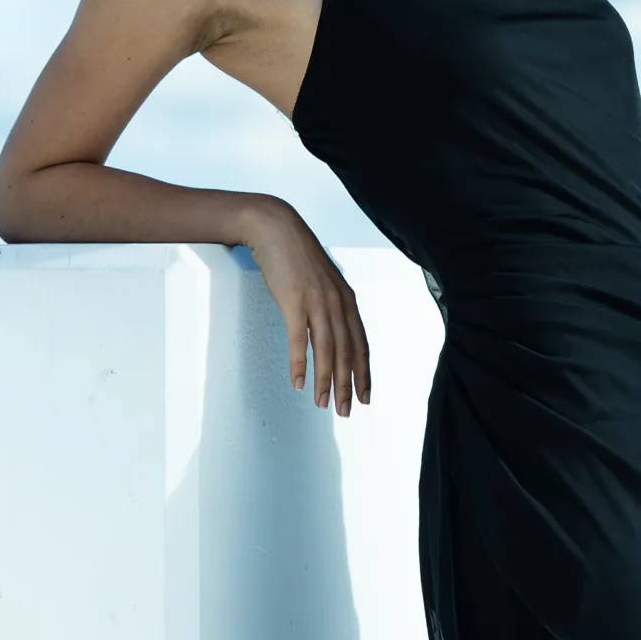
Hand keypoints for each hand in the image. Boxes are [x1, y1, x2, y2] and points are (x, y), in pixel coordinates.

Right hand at [243, 200, 370, 416]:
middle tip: (346, 411)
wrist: (275, 228)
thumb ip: (331, 304)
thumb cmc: (296, 255)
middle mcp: (337, 302)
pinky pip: (299, 340)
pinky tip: (298, 382)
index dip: (364, 372)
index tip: (365, 396)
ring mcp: (317, 302)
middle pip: (348, 352)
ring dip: (326, 381)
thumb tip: (334, 328)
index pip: (361, 343)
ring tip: (324, 405)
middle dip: (349, 385)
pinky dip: (300, 364)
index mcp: (347, 299)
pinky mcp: (294, 301)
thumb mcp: (323, 281)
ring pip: (327, 350)